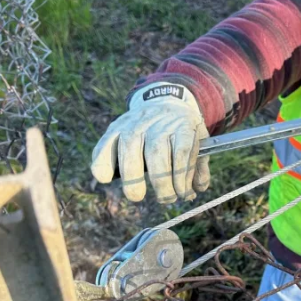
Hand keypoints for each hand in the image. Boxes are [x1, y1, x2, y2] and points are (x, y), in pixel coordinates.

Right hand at [91, 83, 209, 202]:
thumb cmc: (181, 130)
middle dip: (160, 182)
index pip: (182, 151)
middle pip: (156, 151)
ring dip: (132, 176)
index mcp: (181, 125)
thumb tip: (194, 191)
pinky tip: (105, 179)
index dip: (182, 176)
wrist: (164, 101)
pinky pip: (104, 145)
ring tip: (137, 196)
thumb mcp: (199, 142)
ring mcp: (133, 124)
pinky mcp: (115, 128)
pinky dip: (102, 163)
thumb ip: (198, 167)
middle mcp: (156, 122)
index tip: (183, 194)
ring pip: (130, 148)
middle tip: (165, 199)